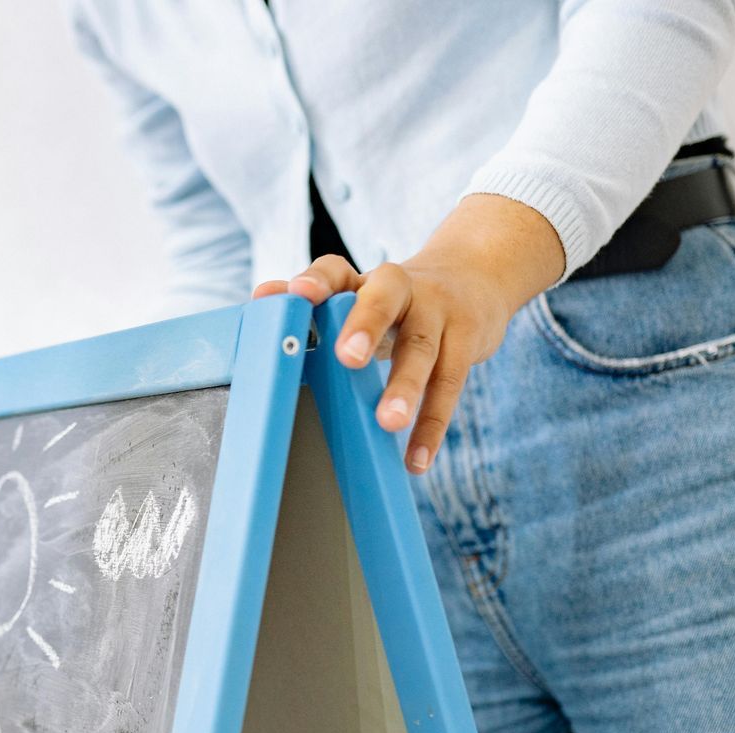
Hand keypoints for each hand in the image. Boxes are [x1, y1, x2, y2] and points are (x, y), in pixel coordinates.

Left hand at [252, 193, 563, 474]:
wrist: (475, 276)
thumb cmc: (395, 301)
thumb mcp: (359, 296)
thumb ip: (314, 304)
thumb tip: (260, 300)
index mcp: (364, 280)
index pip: (338, 271)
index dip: (318, 281)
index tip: (298, 295)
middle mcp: (402, 288)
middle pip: (385, 300)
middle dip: (366, 326)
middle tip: (347, 357)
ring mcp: (438, 312)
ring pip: (423, 347)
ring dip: (405, 386)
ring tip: (388, 422)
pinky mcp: (467, 341)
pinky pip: (450, 385)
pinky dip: (432, 426)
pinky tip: (416, 460)